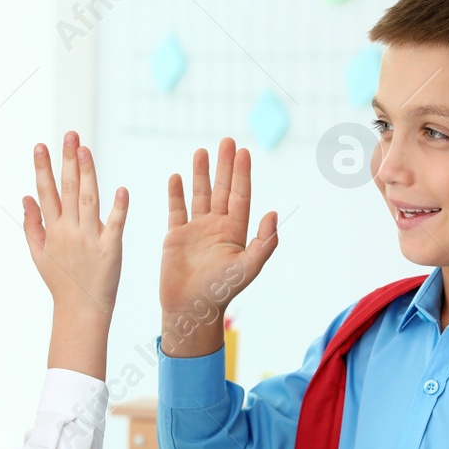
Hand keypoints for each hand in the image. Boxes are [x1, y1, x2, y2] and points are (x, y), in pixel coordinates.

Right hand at [22, 131, 128, 318]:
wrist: (80, 311)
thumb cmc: (61, 282)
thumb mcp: (39, 254)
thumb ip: (32, 224)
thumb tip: (25, 195)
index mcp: (53, 229)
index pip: (46, 192)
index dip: (43, 168)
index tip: (41, 145)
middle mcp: (69, 230)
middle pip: (67, 189)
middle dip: (67, 160)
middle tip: (70, 134)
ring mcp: (90, 239)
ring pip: (87, 200)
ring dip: (86, 174)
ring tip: (85, 150)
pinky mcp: (110, 249)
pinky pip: (114, 225)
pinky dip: (118, 209)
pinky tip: (120, 190)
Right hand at [161, 137, 277, 320]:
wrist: (191, 308)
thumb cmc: (221, 291)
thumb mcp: (248, 267)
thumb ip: (264, 242)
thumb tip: (273, 213)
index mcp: (235, 232)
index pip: (240, 196)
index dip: (242, 174)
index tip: (244, 152)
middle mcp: (217, 227)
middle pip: (221, 189)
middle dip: (224, 166)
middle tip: (227, 141)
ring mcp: (196, 230)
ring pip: (199, 195)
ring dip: (201, 173)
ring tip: (201, 151)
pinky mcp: (176, 236)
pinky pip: (176, 210)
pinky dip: (176, 193)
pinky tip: (176, 177)